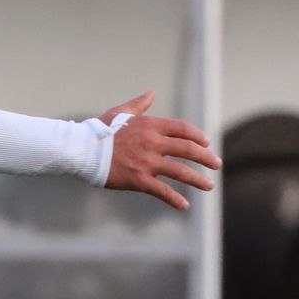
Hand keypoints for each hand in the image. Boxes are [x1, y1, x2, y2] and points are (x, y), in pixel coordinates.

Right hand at [99, 91, 221, 211]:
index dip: (197, 136)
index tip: (206, 143)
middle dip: (205, 158)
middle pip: (187, 149)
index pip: (182, 129)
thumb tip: (151, 92)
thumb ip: (139, 104)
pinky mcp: (138, 179)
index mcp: (150, 125)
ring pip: (180, 171)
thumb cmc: (99, 130)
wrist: (82, 149)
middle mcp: (153, 143)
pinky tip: (184, 205)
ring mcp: (147, 162)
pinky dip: (175, 199)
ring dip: (197, 179)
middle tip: (216, 164)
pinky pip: (162, 191)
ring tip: (209, 186)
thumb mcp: (120, 112)